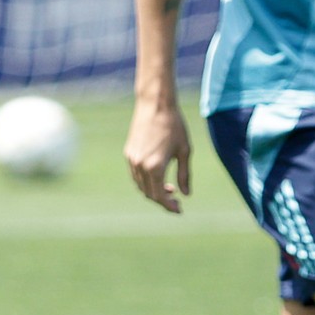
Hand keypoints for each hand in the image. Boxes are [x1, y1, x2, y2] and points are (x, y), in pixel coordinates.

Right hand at [124, 98, 191, 213]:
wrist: (155, 105)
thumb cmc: (174, 125)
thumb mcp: (184, 151)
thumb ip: (184, 175)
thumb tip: (186, 194)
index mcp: (155, 167)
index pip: (159, 196)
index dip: (169, 206)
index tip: (179, 209)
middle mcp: (140, 165)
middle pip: (148, 193)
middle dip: (162, 200)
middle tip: (176, 200)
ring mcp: (132, 160)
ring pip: (140, 185)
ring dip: (153, 191)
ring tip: (168, 188)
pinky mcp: (129, 153)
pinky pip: (136, 175)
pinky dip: (146, 181)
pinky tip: (158, 176)